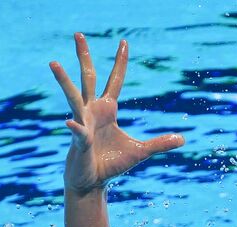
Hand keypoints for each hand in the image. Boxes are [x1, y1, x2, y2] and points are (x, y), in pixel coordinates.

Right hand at [50, 33, 183, 194]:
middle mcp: (92, 110)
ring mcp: (82, 122)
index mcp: (107, 109)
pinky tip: (71, 125)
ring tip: (53, 63)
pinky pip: (78, 131)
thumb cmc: (112, 164)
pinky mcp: (79, 139)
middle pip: (88, 77)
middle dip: (83, 56)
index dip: (120, 62)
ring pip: (73, 96)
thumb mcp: (140, 152)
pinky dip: (76, 128)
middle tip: (78, 34)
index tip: (124, 42)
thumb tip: (183, 139)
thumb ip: (159, 144)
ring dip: (63, 80)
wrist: (93, 182)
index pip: (115, 80)